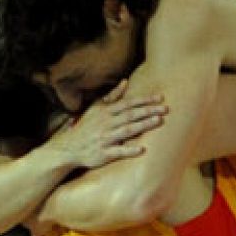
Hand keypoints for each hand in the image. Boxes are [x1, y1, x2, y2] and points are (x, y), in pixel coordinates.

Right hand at [45, 79, 165, 170]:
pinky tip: (142, 149)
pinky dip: (129, 150)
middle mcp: (106, 123)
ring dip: (143, 125)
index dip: (145, 100)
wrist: (69, 147)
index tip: (161, 98)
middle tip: (166, 109)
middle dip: (149, 111)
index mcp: (106, 112)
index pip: (128, 103)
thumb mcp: (96, 108)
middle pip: (131, 115)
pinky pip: (118, 151)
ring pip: (127, 130)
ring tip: (159, 121)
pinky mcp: (104, 153)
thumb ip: (112, 96)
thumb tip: (125, 82)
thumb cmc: (86, 127)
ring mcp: (105, 138)